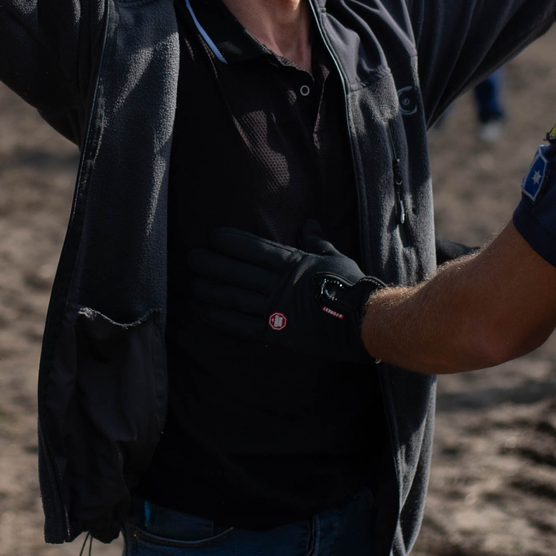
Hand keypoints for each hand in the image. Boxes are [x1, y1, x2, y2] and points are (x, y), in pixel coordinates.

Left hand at [187, 223, 383, 362]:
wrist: (363, 323)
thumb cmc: (351, 286)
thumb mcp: (334, 256)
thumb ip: (316, 240)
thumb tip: (309, 223)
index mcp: (293, 264)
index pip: (256, 249)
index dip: (232, 242)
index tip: (212, 236)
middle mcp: (280, 286)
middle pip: (238, 273)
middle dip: (212, 265)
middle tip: (191, 258)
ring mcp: (277, 310)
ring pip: (235, 299)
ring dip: (211, 291)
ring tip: (192, 284)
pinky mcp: (277, 333)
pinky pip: (243, 326)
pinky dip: (222, 319)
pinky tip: (205, 311)